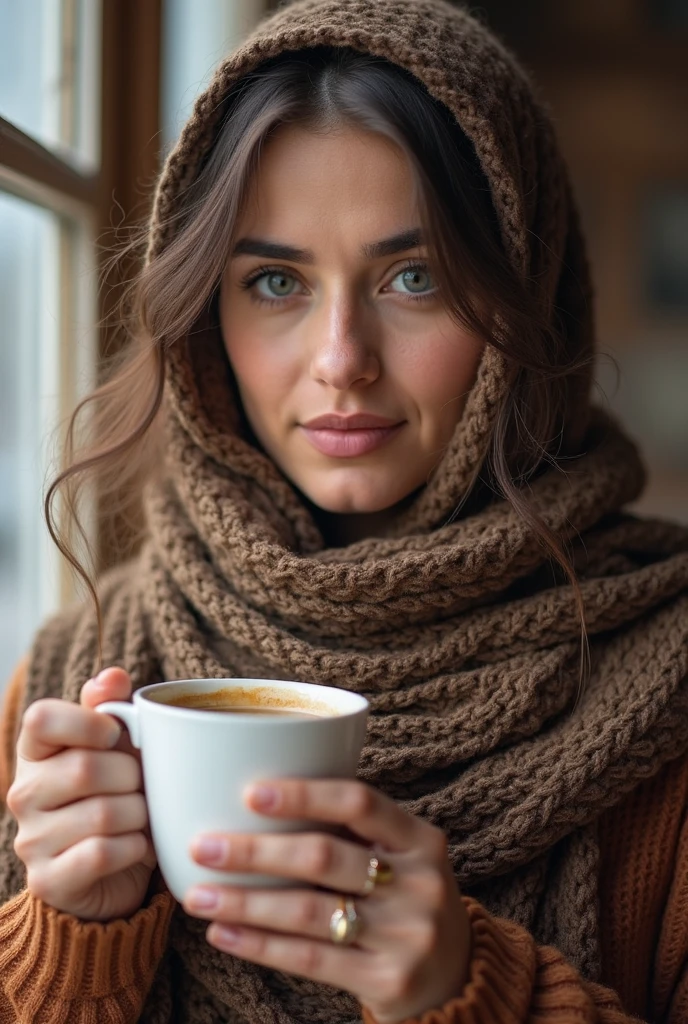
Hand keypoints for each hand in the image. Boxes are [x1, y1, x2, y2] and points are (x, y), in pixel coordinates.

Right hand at [7, 668, 156, 921]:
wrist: (116, 868)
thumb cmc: (117, 793)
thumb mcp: (117, 746)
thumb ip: (111, 707)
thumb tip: (112, 675)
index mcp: (36, 751)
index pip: (40, 718)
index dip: (87, 722)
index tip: (116, 734)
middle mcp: (23, 793)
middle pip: (84, 769)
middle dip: (131, 777)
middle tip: (141, 786)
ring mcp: (30, 839)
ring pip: (101, 814)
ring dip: (138, 815)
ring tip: (141, 817)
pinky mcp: (47, 880)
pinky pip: (100, 854)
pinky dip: (133, 848)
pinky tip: (136, 845)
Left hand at [183, 780, 470, 1023]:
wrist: (456, 977)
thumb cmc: (405, 899)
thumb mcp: (399, 856)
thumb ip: (351, 831)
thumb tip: (254, 801)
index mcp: (421, 839)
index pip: (359, 803)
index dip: (304, 795)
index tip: (249, 792)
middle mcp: (420, 883)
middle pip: (324, 858)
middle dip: (256, 851)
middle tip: (203, 846)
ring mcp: (407, 935)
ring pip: (309, 912)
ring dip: (245, 901)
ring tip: (197, 895)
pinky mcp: (389, 981)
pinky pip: (311, 960)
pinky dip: (260, 945)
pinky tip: (223, 933)